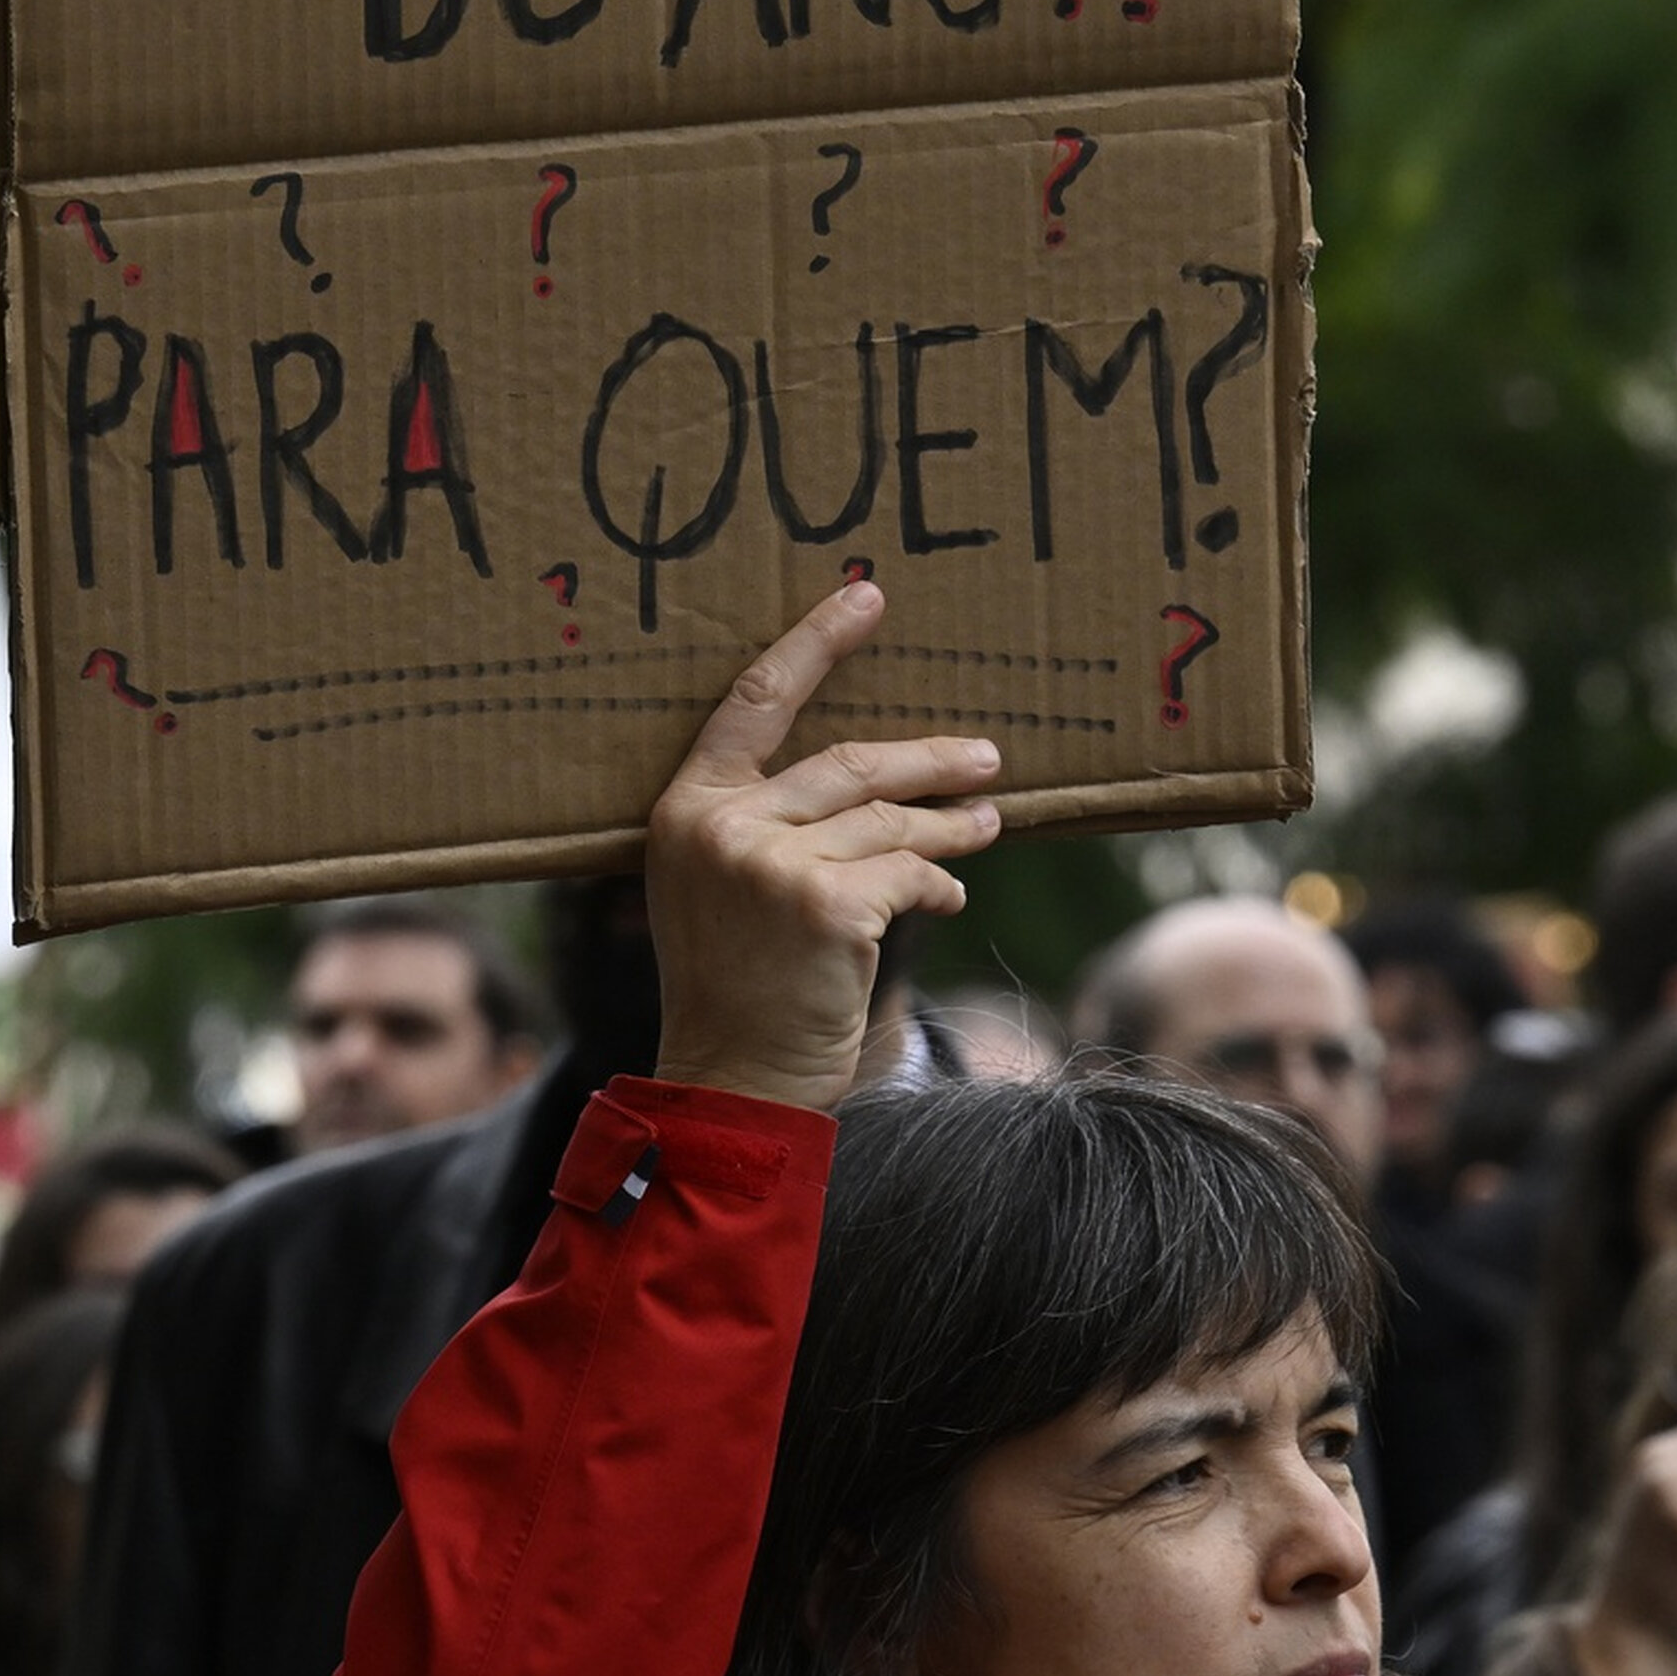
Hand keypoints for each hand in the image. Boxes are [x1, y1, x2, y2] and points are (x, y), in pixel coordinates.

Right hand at [645, 582, 1001, 1113]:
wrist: (730, 1080)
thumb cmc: (735, 985)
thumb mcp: (721, 889)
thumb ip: (769, 825)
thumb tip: (873, 777)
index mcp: (686, 806)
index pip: (756, 700)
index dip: (815, 642)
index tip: (866, 595)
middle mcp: (722, 823)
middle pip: (850, 761)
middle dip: (930, 760)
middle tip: (986, 759)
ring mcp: (772, 861)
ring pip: (890, 821)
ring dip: (950, 825)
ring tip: (989, 824)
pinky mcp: (827, 903)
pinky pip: (909, 874)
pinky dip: (938, 884)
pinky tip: (947, 897)